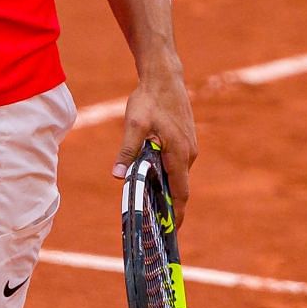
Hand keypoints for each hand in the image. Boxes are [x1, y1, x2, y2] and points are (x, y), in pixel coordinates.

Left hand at [113, 65, 197, 224]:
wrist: (164, 76)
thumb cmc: (149, 99)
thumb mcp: (134, 124)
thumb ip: (127, 150)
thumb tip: (117, 175)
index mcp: (178, 153)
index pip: (181, 193)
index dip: (177, 214)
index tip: (173, 231)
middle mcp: (189, 152)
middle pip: (180, 186)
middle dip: (169, 205)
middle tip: (154, 222)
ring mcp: (189, 145)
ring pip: (178, 174)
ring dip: (167, 188)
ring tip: (151, 201)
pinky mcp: (186, 138)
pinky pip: (179, 163)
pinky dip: (169, 174)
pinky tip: (154, 174)